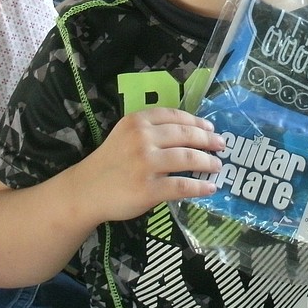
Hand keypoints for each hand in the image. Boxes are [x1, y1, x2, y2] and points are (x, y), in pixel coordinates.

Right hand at [80, 108, 223, 222]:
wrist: (85, 191)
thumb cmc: (110, 162)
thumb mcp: (125, 135)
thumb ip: (151, 130)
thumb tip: (191, 132)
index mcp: (137, 121)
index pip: (175, 116)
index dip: (197, 122)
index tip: (210, 128)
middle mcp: (142, 138)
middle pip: (186, 135)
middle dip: (208, 140)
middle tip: (221, 145)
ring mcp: (145, 164)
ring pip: (188, 159)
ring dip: (208, 162)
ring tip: (217, 165)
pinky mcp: (148, 189)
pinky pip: (182, 186)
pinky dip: (200, 187)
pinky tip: (210, 188)